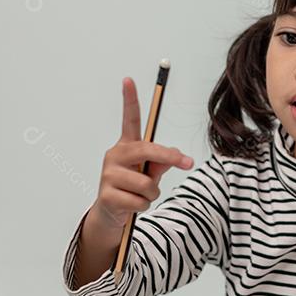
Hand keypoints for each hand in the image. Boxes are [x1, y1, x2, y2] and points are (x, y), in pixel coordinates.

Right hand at [89, 77, 193, 232]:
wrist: (110, 216)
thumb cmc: (132, 189)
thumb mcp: (150, 173)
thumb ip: (162, 162)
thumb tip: (178, 156)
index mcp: (126, 147)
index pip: (128, 120)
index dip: (129, 100)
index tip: (128, 79)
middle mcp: (115, 156)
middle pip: (148, 150)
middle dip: (170, 158)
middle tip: (189, 163)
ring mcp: (108, 175)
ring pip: (147, 183)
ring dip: (152, 193)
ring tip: (141, 196)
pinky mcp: (106, 195)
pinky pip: (140, 200)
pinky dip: (143, 206)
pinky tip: (131, 206)